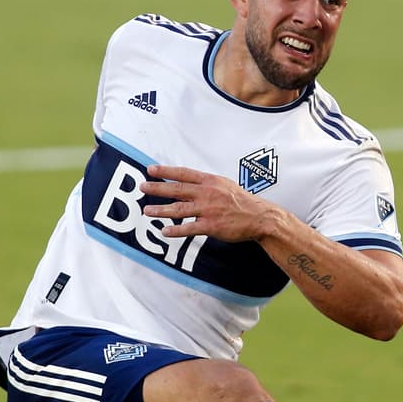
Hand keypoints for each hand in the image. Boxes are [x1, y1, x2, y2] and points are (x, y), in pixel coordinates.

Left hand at [141, 165, 273, 242]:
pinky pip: (189, 228)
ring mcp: (208, 210)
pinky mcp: (212, 226)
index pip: (184, 173)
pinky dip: (176, 230)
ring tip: (147, 211)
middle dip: (157, 188)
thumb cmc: (242, 202)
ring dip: (161, 210)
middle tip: (142, 187)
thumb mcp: (225, 185)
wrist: (260, 217)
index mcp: (210, 181)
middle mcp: (207, 193)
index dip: (166, 171)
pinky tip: (164, 231)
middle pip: (177, 189)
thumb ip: (206, 185)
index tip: (151, 170)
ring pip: (179, 209)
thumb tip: (188, 185)